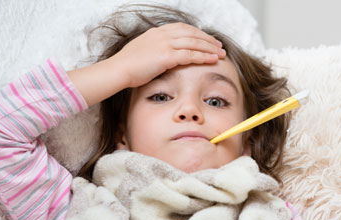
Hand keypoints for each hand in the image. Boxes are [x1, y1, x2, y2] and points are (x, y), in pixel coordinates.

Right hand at [111, 22, 225, 87]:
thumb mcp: (141, 52)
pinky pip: (191, 55)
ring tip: (221, 53)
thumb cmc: (127, 65)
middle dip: (207, 39)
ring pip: (194, 43)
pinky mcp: (167, 56)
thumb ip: (154, 50)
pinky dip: (204, 56)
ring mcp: (165, 44)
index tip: (206, 39)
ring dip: (210, 48)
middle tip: (219, 45)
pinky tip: (213, 60)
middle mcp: (163, 35)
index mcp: (157, 32)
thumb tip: (160, 56)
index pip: (183, 28)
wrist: (118, 70)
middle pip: (192, 33)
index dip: (197, 33)